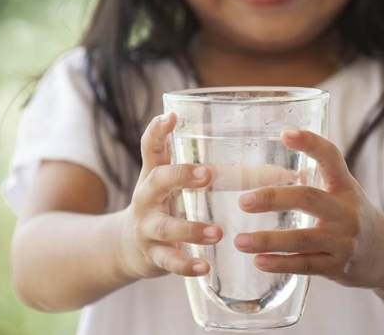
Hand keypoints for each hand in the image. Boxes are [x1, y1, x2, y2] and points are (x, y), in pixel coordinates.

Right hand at [118, 113, 221, 278]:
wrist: (125, 247)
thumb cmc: (159, 205)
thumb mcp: (167, 182)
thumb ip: (198, 165)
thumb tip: (258, 157)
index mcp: (153, 175)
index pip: (150, 147)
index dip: (157, 131)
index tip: (171, 116)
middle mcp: (146, 198)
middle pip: (157, 181)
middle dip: (181, 176)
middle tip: (207, 174)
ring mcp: (147, 227)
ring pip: (165, 226)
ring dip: (192, 229)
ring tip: (218, 232)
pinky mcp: (152, 255)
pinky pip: (169, 260)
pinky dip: (186, 264)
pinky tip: (205, 266)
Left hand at [233, 130, 383, 289]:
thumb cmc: (356, 218)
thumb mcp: (345, 194)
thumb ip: (316, 181)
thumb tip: (267, 168)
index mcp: (345, 186)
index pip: (331, 157)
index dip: (310, 143)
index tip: (285, 134)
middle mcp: (347, 211)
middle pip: (309, 199)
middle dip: (274, 198)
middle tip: (244, 201)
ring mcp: (344, 241)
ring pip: (303, 239)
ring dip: (268, 240)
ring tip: (240, 240)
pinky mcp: (339, 267)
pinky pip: (306, 265)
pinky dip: (281, 264)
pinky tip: (259, 262)